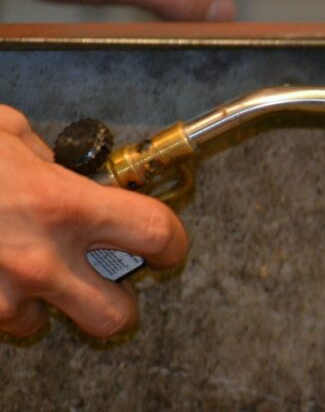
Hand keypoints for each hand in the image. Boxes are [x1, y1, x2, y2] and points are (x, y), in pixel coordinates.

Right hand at [0, 106, 187, 338]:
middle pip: (115, 316)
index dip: (172, 242)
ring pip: (45, 326)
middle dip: (117, 302)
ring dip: (45, 302)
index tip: (168, 245)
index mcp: (63, 205)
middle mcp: (38, 258)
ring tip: (27, 266)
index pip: (154, 233)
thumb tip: (65, 170)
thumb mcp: (8, 134)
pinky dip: (0, 302)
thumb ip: (48, 158)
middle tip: (108, 278)